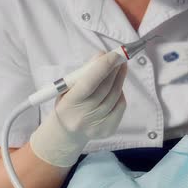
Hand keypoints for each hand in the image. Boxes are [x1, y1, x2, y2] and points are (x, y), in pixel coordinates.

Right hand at [30, 51, 127, 166]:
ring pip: (115, 96)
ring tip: (120, 67)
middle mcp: (82, 117)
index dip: (103, 67)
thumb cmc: (67, 105)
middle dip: (114, 70)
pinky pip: (120, 106)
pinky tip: (117, 86)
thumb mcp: (67, 88)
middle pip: (105, 89)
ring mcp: (96, 125)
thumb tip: (102, 56)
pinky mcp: (108, 129)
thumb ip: (84, 72)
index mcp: (68, 105)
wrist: (66, 132)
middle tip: (120, 57)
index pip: (89, 84)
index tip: (114, 54)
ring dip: (119, 79)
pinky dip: (120, 93)